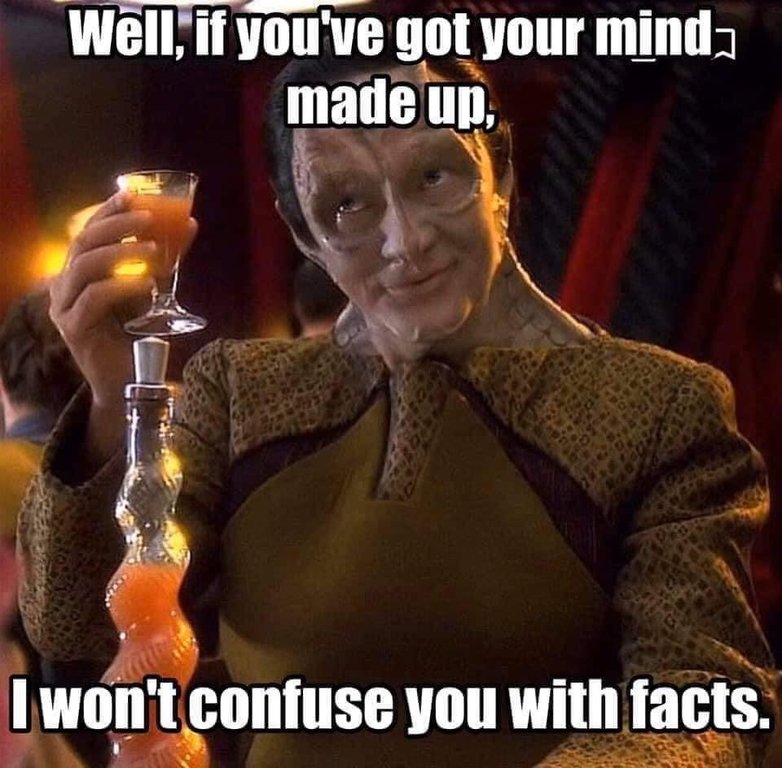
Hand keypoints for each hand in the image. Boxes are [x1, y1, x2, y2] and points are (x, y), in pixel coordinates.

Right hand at [49, 192, 196, 464]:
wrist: (126, 381)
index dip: (108, 211)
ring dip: (121, 252)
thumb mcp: (151, 289)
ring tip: (154, 250)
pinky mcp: (74, 328)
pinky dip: (122, 286)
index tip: (131, 194)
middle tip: (148, 219)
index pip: (88, 232)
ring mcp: (64, 306)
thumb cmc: (135, 334)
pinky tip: (147, 283)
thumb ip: (164, 259)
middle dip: (116, 225)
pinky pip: (94, 298)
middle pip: (84, 243)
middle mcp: (65, 285)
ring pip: (85, 266)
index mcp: (79, 272)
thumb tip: (189, 224)